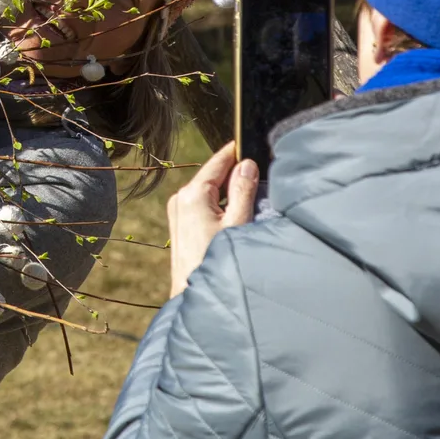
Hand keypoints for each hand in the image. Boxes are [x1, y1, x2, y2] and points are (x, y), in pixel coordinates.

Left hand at [166, 141, 258, 296]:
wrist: (192, 296)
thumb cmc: (216, 262)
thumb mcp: (237, 225)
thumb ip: (243, 192)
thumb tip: (247, 164)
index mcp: (193, 194)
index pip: (218, 161)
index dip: (236, 152)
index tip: (253, 142)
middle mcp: (181, 198)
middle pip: (214, 175)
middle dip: (236, 174)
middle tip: (261, 174)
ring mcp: (178, 211)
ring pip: (210, 190)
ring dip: (229, 191)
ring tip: (253, 195)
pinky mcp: (180, 223)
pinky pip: (204, 204)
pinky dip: (220, 204)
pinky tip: (236, 214)